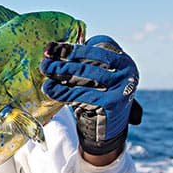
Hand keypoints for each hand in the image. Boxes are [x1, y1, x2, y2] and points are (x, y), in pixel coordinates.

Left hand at [40, 35, 142, 155]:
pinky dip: (64, 91)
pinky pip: (84, 94)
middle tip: (45, 58)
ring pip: (86, 74)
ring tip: (45, 69)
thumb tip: (50, 51)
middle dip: (65, 57)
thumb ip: (79, 63)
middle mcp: (127, 69)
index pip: (97, 45)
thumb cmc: (96, 95)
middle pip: (90, 59)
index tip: (51, 48)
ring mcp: (122, 85)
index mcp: (122, 58)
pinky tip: (50, 89)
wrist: (106, 127)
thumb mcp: (92, 76)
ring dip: (62, 70)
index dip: (72, 46)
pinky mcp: (114, 102)